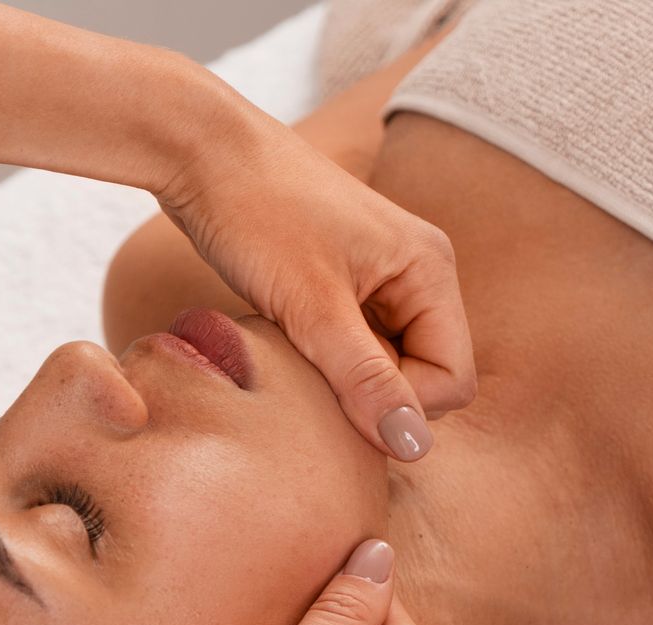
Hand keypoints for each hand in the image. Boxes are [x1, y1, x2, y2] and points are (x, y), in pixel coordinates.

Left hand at [157, 106, 476, 461]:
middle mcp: (420, 273)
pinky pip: (357, 345)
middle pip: (424, 376)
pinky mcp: (347, 281)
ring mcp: (384, 276)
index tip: (335, 397)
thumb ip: (365, 379)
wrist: (200, 149)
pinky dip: (326, 356)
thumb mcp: (311, 306)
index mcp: (431, 270)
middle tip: (309, 372)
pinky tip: (287, 339)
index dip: (400, 407)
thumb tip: (414, 448)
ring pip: (386, 364)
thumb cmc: (256, 212)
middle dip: (372, 392)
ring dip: (345, 376)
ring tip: (294, 350)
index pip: (452, 381)